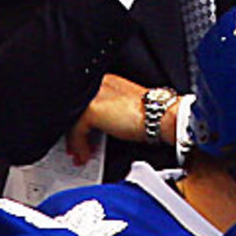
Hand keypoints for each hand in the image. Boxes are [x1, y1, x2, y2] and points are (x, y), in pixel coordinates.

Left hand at [65, 74, 179, 164]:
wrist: (161, 116)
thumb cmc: (152, 115)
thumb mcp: (126, 110)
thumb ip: (110, 114)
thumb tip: (100, 130)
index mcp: (106, 82)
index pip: (85, 101)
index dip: (81, 121)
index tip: (83, 135)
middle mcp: (98, 84)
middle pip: (75, 109)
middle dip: (74, 132)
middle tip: (76, 147)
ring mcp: (93, 95)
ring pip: (73, 119)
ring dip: (75, 141)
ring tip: (81, 154)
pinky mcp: (92, 109)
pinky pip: (76, 130)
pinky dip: (79, 145)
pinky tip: (85, 154)